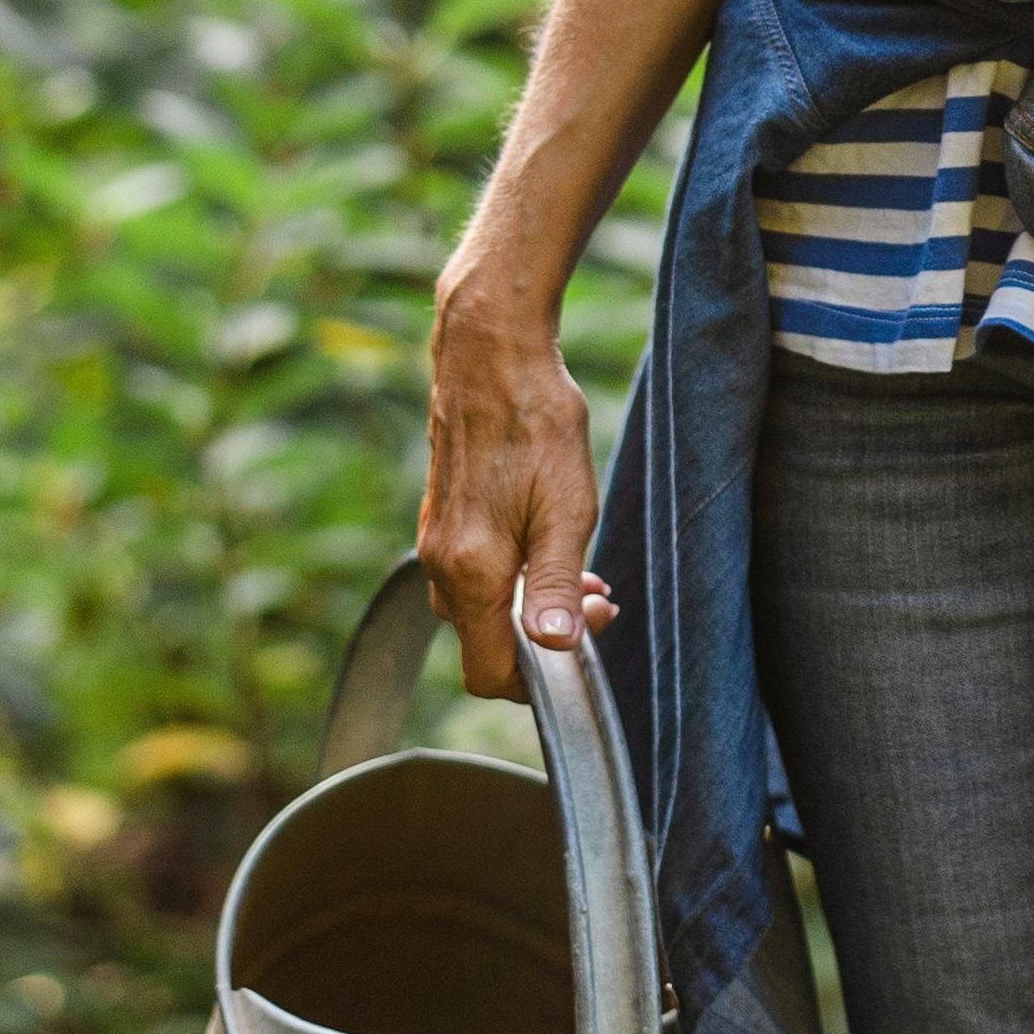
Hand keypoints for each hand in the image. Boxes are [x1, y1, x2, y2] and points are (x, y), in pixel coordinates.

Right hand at [420, 276, 616, 701]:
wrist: (490, 356)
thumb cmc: (535, 425)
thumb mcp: (566, 510)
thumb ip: (556, 586)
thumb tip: (555, 648)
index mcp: (470, 572)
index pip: (488, 671)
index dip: (539, 677)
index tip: (586, 631)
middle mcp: (441, 566)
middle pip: (484, 644)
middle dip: (542, 637)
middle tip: (598, 597)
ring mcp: (434, 542)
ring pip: (479, 609)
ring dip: (528, 606)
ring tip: (582, 572)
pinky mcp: (439, 520)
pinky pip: (471, 575)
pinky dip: (509, 578)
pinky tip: (545, 545)